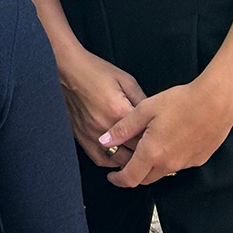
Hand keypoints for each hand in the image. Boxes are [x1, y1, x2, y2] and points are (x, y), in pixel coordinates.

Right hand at [56, 46, 145, 167]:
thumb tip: (154, 118)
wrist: (67, 70)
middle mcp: (105, 127)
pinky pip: (99, 159)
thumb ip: (141, 100)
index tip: (165, 144)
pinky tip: (120, 159)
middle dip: (146, 154)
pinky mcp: (81, 137)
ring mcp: (91, 134)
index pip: (145, 137)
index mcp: (118, 111)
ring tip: (141, 159)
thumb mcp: (126, 80)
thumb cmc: (95, 71)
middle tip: (157, 153)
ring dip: (131, 162)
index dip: (157, 142)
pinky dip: (112, 162)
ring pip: (118, 160)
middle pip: (133, 152)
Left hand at [99, 78, 232, 186]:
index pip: (130, 178)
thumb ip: (123, 127)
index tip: (111, 175)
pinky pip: (177, 165)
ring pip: (162, 172)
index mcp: (153, 152)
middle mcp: (169, 164)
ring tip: (146, 146)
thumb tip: (104, 140)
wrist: (216, 103)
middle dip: (132, 174)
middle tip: (125, 161)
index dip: (117, 179)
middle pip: (145, 178)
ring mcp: (185, 164)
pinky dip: (167, 159)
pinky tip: (168, 141)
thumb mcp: (146, 109)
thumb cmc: (181, 102)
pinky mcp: (198, 160)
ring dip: (151, 166)